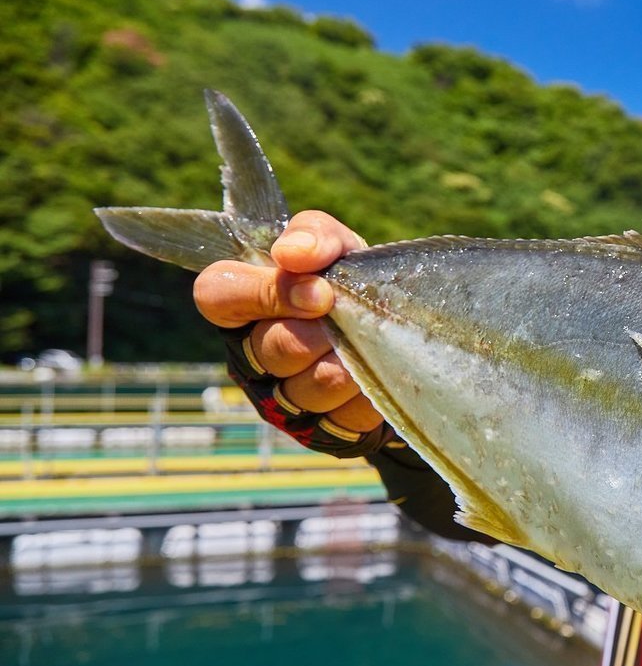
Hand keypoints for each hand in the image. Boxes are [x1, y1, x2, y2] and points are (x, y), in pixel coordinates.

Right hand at [192, 210, 384, 433]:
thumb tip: (292, 253)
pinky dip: (368, 392)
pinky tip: (376, 375)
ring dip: (347, 362)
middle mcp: (252, 355)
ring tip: (367, 345)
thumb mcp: (337, 249)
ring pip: (308, 387)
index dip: (265, 293)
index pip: (217, 294)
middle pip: (273, 347)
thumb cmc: (350, 285)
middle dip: (321, 332)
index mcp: (242, 302)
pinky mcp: (319, 430)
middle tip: (351, 319)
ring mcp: (280, 399)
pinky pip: (343, 417)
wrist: (401, 335)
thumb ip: (314, 235)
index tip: (320, 293)